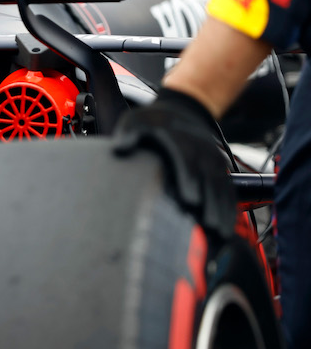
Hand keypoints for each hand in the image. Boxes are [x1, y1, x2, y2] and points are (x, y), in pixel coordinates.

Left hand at [112, 88, 235, 238]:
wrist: (182, 113)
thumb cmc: (154, 122)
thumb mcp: (136, 121)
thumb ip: (128, 134)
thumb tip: (119, 148)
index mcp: (180, 142)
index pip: (187, 161)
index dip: (189, 180)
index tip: (189, 200)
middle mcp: (202, 153)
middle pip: (209, 180)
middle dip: (210, 204)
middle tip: (209, 227)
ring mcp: (213, 163)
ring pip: (222, 189)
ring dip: (223, 212)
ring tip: (220, 236)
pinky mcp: (220, 172)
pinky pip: (228, 192)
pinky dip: (229, 211)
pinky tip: (226, 231)